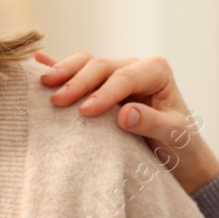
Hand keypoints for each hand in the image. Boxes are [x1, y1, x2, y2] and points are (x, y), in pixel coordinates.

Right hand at [34, 51, 218, 195]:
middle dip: (78, 82)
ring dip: (64, 73)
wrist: (179, 155)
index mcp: (156, 71)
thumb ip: (152, 123)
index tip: (86, 112)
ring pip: (86, 63)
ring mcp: (115, 73)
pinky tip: (37, 62)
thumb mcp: (175, 136)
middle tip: (57, 101)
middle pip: (101, 66)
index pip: (125, 77)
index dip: (104, 92)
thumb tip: (125, 113)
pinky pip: (78, 72)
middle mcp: (134, 66)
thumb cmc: (181, 144)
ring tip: (44, 85)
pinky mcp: (101, 85)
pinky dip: (58, 67)